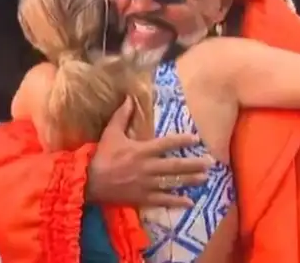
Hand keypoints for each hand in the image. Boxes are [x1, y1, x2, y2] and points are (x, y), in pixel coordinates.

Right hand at [87, 97, 210, 207]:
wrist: (89, 182)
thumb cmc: (101, 156)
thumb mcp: (111, 133)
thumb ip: (122, 116)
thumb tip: (129, 98)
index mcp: (142, 150)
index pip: (167, 144)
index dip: (182, 141)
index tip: (196, 139)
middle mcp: (148, 167)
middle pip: (175, 166)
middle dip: (194, 164)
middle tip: (210, 163)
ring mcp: (147, 184)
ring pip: (173, 182)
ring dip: (190, 180)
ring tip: (205, 178)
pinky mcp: (143, 197)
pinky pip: (163, 200)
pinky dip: (177, 201)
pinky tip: (190, 202)